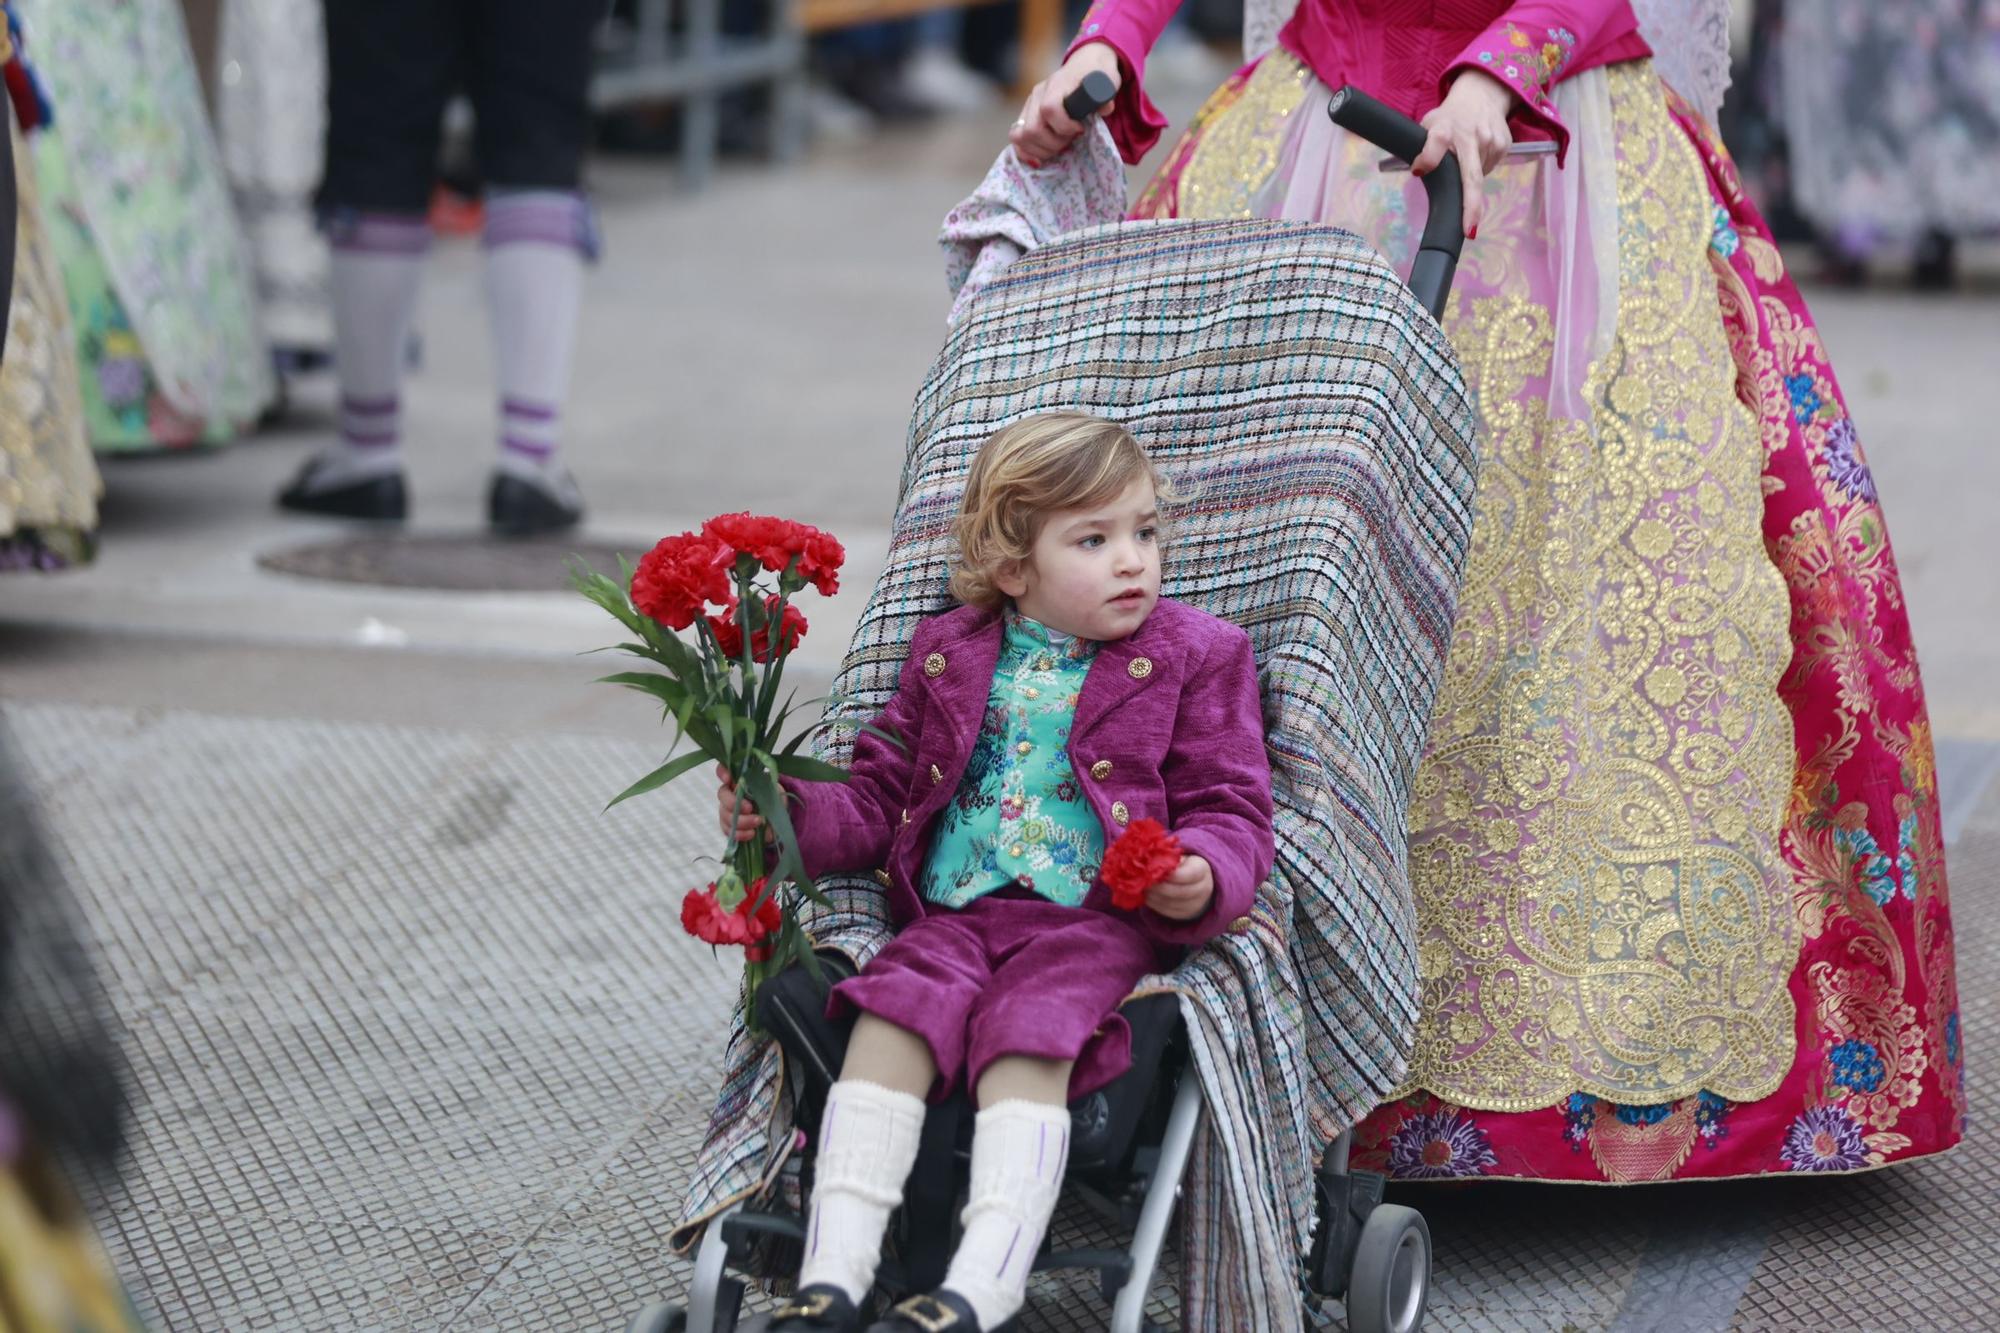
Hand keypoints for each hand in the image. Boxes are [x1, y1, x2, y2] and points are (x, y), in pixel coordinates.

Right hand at [716, 765, 772, 843]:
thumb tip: (752, 790)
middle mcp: (730, 794)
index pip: (723, 771)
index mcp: (739, 780)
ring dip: (742, 821)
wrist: (778, 820)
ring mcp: (727, 811)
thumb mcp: (774, 790)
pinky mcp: (730, 828)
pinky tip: (752, 834)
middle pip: (722, 795)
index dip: (722, 772)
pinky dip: (741, 834)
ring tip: (758, 822)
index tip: (728, 779)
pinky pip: (729, 831)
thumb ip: (765, 786)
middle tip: (750, 808)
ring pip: (725, 815)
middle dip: (734, 803)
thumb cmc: (773, 799)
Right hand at [1010, 42, 1121, 168]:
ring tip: (1060, 147)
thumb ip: (1106, 93)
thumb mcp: (1108, 79)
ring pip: (1020, 137)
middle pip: (1032, 129)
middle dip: (1054, 143)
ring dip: (1041, 150)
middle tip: (1071, 140)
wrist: (1084, 66)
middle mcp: (1038, 94)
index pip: (1049, 109)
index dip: (1064, 126)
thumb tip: (1104, 109)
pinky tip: (1044, 156)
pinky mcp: (1025, 116)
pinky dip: (1028, 153)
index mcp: (1057, 84)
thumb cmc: (1096, 74)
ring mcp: (1029, 106)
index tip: (1080, 129)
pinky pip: (1016, 140)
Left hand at [1143, 855, 1213, 920]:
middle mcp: (1203, 888)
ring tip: (1144, 888)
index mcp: (1202, 869)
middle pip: (1180, 891)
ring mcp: (1196, 904)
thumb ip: (1167, 859)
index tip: (1155, 872)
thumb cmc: (1182, 865)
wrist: (1195, 882)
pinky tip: (1147, 896)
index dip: (1171, 875)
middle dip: (1160, 887)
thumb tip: (1150, 862)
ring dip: (1155, 896)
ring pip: (1172, 903)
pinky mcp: (1185, 914)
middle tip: (1145, 882)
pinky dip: (1155, 904)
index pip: (1189, 874)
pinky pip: (1168, 911)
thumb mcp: (1179, 858)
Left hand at [1411, 68, 1515, 235]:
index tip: (1418, 171)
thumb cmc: (1449, 116)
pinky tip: (1477, 153)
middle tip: (1468, 230)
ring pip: (1479, 177)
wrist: (1482, 94)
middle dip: (1470, 206)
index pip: (1435, 145)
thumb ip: (1422, 147)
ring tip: (1465, 156)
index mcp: (1443, 129)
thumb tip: (1418, 173)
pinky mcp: (1504, 145)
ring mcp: (1490, 141)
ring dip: (1469, 179)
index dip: (1427, 160)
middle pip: (1471, 177)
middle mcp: (1470, 136)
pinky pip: (1489, 169)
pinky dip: (1480, 168)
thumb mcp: (1429, 124)